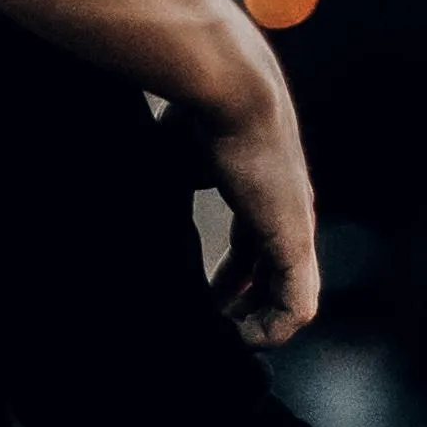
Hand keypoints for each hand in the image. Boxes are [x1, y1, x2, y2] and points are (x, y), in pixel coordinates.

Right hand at [195, 69, 320, 346]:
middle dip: (240, 302)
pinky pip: (296, 307)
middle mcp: (284, 209)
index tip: (198, 294)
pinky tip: (240, 338)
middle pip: (270, 271)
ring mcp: (294, 227)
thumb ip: (170, 184)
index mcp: (260, 186)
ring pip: (287, 295)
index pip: (254, 242)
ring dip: (255, 322)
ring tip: (224, 340)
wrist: (228, 87)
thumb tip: (130, 211)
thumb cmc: (197, 110)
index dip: (230, 275)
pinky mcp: (295, 242)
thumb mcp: (176, 157)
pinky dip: (270, 330)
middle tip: (209, 326)